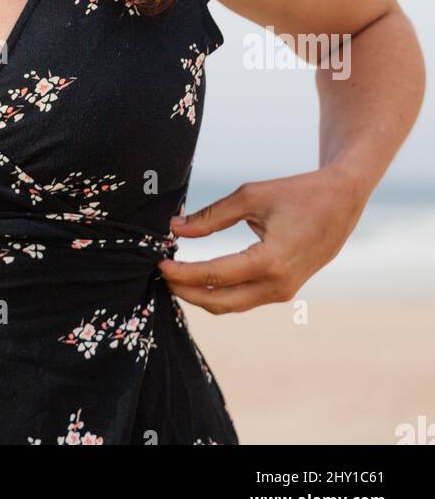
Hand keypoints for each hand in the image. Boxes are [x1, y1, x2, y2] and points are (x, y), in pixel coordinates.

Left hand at [157, 165, 367, 312]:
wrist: (342, 203)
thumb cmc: (297, 194)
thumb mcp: (251, 197)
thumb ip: (211, 216)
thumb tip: (175, 228)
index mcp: (269, 261)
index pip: (213, 276)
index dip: (181, 272)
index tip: (158, 263)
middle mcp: (277, 285)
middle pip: (218, 302)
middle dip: (185, 291)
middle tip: (159, 274)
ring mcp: (283, 293)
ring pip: (231, 305)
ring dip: (200, 295)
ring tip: (174, 276)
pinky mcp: (284, 291)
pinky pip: (244, 299)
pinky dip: (219, 292)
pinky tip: (199, 277)